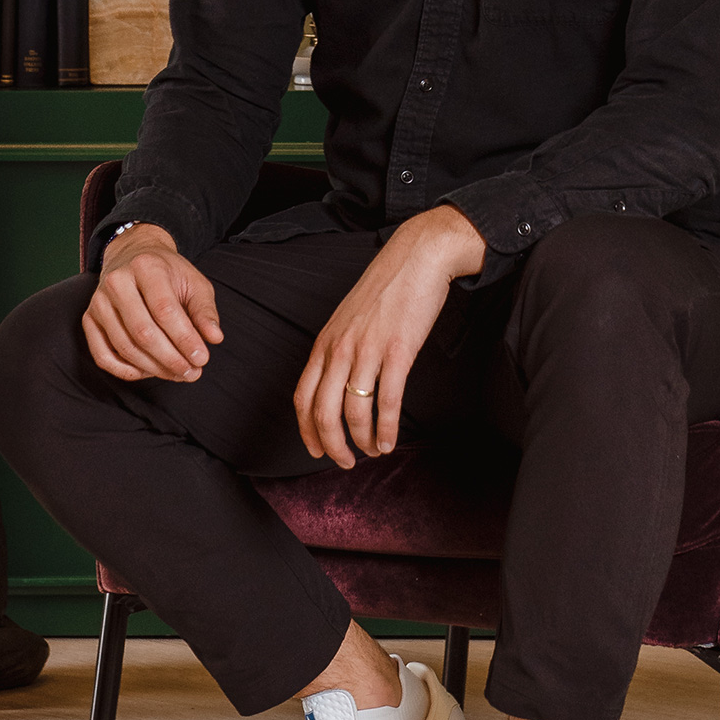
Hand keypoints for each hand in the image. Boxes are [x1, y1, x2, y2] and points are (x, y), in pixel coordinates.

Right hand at [83, 225, 222, 383]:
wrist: (133, 255)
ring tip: (177, 374)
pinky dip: (125, 370)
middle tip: (192, 373)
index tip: (202, 358)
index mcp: (146, 267)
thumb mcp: (193, 281)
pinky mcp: (89, 318)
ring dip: (153, 368)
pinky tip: (148, 372)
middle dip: (171, 359)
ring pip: (125, 346)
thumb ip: (204, 310)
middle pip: (143, 332)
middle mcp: (117, 282)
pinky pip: (102, 355)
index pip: (165, 310)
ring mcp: (99, 301)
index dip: (184, 339)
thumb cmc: (168, 273)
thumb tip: (215, 338)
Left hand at [293, 206, 486, 467]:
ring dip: (363, 441)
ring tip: (373, 450)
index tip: (316, 450)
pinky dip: (387, 429)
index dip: (307, 430)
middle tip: (346, 462)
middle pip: (324, 412)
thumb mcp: (348, 318)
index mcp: (325, 341)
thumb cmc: (385, 288)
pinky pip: (387, 402)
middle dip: (332, 446)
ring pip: (355, 412)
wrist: (416, 258)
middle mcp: (340, 348)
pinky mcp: (398, 352)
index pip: (303, 397)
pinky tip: (390, 441)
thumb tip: (337, 384)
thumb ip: (339, 348)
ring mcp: (368, 350)